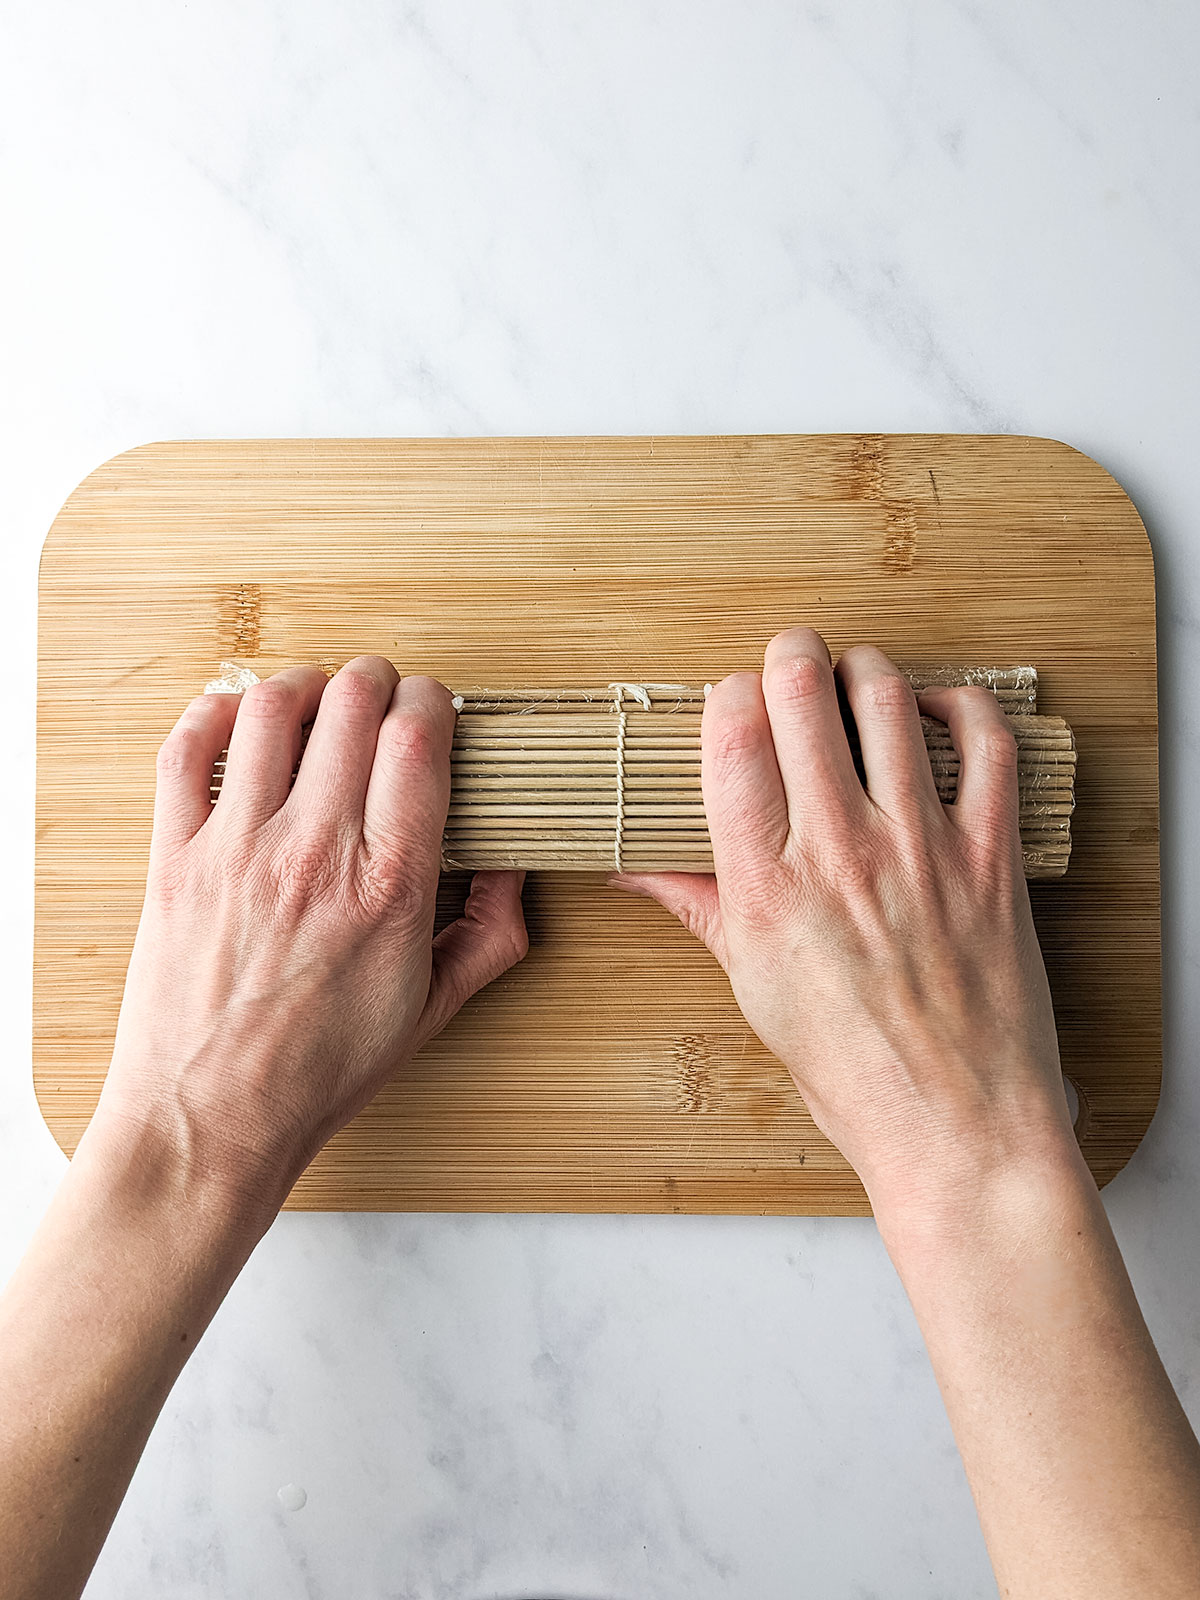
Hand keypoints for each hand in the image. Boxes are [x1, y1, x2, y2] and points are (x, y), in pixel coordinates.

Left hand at [95, 657, 527, 1212]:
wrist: (211, 1117)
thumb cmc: (321, 1070)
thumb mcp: (434, 1009)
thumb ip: (492, 932)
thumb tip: (513, 866)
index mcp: (389, 886)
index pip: (416, 739)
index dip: (430, 701)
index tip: (431, 707)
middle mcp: (315, 854)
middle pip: (350, 705)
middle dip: (375, 679)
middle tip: (378, 692)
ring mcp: (236, 849)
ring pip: (270, 709)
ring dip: (302, 684)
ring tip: (315, 698)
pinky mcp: (176, 857)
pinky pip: (186, 750)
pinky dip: (213, 713)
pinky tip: (237, 719)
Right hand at [612, 628, 1075, 1212]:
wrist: (953, 1123)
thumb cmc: (849, 1067)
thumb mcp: (749, 984)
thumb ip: (696, 904)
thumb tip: (632, 868)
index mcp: (765, 884)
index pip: (732, 735)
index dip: (729, 694)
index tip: (733, 698)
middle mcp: (838, 850)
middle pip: (803, 693)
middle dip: (792, 653)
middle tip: (792, 657)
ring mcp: (920, 846)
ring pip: (889, 698)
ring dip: (866, 669)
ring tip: (857, 678)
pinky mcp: (990, 854)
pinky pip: (986, 744)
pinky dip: (959, 706)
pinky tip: (935, 711)